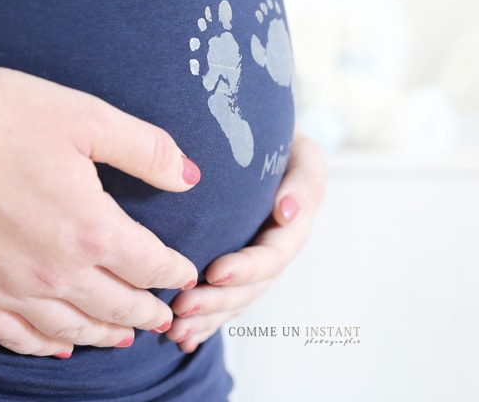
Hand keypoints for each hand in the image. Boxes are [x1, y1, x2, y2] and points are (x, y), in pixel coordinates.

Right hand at [0, 66, 198, 358]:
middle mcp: (54, 271)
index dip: (173, 272)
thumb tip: (190, 177)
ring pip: (70, 328)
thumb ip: (146, 150)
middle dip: (148, 313)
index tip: (185, 275)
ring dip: (104, 335)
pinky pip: (12, 335)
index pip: (148, 264)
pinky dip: (41, 346)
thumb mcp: (87, 117)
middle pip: (116, 305)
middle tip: (167, 318)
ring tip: (124, 338)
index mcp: (91, 230)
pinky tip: (55, 347)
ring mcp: (8, 286)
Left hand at [165, 130, 325, 351]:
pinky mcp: (234, 268)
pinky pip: (222, 301)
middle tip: (181, 308)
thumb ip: (303, 182)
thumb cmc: (280, 141)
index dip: (246, 268)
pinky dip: (204, 322)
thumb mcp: (302, 153)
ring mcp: (254, 263)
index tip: (215, 273)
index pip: (273, 255)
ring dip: (206, 319)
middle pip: (250, 288)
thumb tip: (286, 214)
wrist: (261, 138)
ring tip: (174, 332)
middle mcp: (274, 251)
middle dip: (217, 302)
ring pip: (234, 301)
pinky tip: (182, 339)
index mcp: (294, 227)